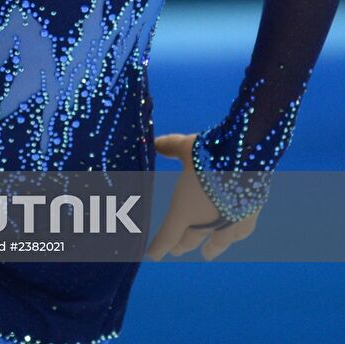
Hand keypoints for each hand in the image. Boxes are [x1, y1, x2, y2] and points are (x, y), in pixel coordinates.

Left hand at [145, 133, 260, 261]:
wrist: (245, 159)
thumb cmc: (208, 153)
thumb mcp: (185, 146)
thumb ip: (170, 147)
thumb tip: (155, 143)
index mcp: (184, 210)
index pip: (167, 236)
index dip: (158, 247)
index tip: (151, 256)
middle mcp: (206, 222)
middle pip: (190, 239)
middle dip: (181, 244)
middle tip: (176, 251)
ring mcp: (228, 222)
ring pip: (217, 242)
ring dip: (210, 248)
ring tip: (207, 254)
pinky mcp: (248, 216)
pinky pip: (239, 232)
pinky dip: (234, 236)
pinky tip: (235, 237)